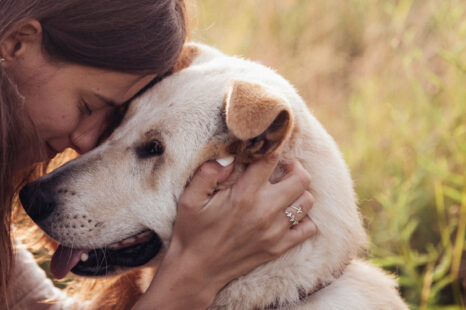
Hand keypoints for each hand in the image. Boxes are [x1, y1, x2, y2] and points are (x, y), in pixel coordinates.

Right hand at [133, 151, 316, 309]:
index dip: (272, 147)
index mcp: (243, 196)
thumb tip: (229, 159)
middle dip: (294, 167)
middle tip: (282, 168)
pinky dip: (303, 218)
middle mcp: (264, 211)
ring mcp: (275, 231)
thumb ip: (207, 173)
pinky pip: (308, 228)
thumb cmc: (192, 231)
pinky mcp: (279, 248)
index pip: (271, 160)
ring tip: (285, 190)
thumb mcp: (189, 199)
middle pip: (301, 178)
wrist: (197, 271)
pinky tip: (287, 214)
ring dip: (299, 191)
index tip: (267, 147)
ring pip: (307, 201)